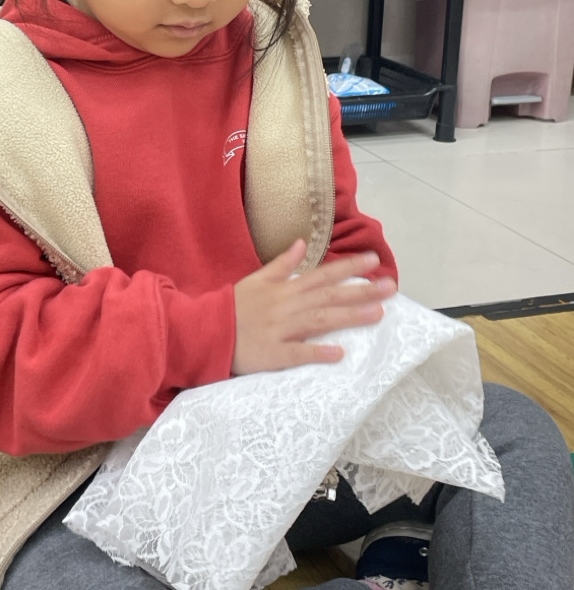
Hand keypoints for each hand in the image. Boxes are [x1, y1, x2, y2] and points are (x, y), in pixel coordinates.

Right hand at [231, 240, 396, 375]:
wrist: (207, 330)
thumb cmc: (233, 306)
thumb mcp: (256, 279)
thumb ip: (281, 263)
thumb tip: (301, 243)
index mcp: (284, 288)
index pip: (323, 274)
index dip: (349, 267)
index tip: (374, 260)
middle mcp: (287, 306)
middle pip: (329, 296)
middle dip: (361, 290)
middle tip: (390, 287)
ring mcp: (281, 330)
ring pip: (320, 320)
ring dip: (349, 316)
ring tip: (377, 314)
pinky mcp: (273, 354)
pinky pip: (297, 353)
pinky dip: (317, 352)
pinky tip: (339, 354)